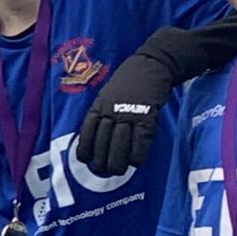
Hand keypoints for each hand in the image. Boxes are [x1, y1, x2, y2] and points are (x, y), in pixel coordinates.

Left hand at [73, 58, 168, 177]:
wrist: (152, 64)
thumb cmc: (128, 82)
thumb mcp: (107, 94)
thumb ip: (102, 113)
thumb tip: (95, 137)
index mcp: (99, 106)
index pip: (87, 131)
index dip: (85, 148)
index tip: (85, 161)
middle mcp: (111, 111)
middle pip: (103, 141)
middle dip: (101, 160)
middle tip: (103, 170)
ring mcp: (129, 113)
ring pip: (119, 143)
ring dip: (118, 161)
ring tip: (118, 171)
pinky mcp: (147, 115)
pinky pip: (141, 139)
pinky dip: (138, 153)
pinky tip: (136, 162)